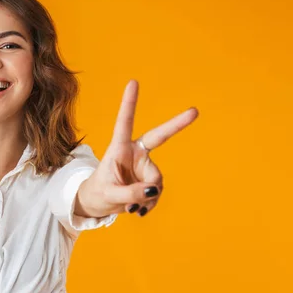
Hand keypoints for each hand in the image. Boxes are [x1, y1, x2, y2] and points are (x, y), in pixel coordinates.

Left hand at [76, 80, 197, 216]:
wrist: (98, 204)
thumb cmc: (98, 193)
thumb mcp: (109, 195)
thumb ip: (130, 193)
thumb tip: (154, 189)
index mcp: (119, 148)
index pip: (124, 122)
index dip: (129, 103)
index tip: (133, 82)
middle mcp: (135, 153)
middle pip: (159, 137)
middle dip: (177, 124)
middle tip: (194, 111)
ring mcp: (145, 166)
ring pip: (157, 181)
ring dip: (148, 197)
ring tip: (132, 207)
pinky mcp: (150, 180)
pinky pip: (157, 193)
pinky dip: (149, 204)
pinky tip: (138, 210)